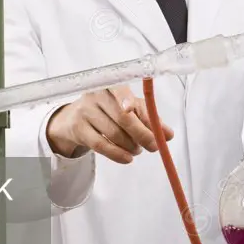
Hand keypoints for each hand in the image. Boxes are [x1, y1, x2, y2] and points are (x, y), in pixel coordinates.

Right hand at [45, 85, 173, 163]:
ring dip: (131, 146)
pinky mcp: (78, 129)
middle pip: (122, 117)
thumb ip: (150, 119)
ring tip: (138, 150)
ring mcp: (84, 111)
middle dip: (142, 134)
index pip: (119, 90)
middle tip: (153, 146)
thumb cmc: (109, 110)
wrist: (75, 119)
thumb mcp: (130, 108)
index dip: (125, 99)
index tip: (131, 109)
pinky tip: (127, 158)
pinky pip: (101, 145)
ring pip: (113, 133)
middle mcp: (96, 95)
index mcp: (112, 85)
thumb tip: (168, 135)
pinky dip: (117, 154)